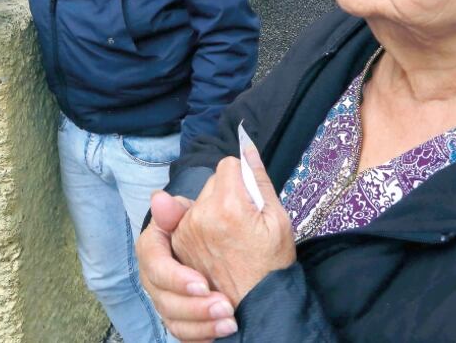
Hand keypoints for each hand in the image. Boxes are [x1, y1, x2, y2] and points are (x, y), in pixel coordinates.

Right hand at [137, 192, 238, 341]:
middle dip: (192, 306)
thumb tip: (158, 198)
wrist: (223, 243)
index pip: (152, 259)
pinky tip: (222, 332)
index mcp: (154, 243)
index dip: (174, 275)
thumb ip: (182, 206)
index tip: (203, 284)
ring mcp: (164, 295)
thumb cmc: (208, 221)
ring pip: (171, 317)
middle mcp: (154, 272)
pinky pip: (182, 332)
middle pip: (161, 296)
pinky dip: (201, 335)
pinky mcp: (177, 315)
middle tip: (225, 307)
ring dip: (201, 323)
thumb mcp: (200, 208)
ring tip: (229, 322)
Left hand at [171, 143, 295, 307]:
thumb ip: (258, 179)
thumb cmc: (272, 265)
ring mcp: (185, 232)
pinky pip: (188, 220)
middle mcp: (199, 215)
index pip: (228, 165)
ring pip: (199, 201)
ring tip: (230, 238)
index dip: (243, 179)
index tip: (251, 200)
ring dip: (212, 211)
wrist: (256, 308)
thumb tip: (246, 147)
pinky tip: (216, 248)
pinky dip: (200, 227)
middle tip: (244, 223)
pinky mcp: (178, 246)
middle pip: (212, 183)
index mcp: (227, 205)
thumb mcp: (277, 219)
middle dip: (227, 195)